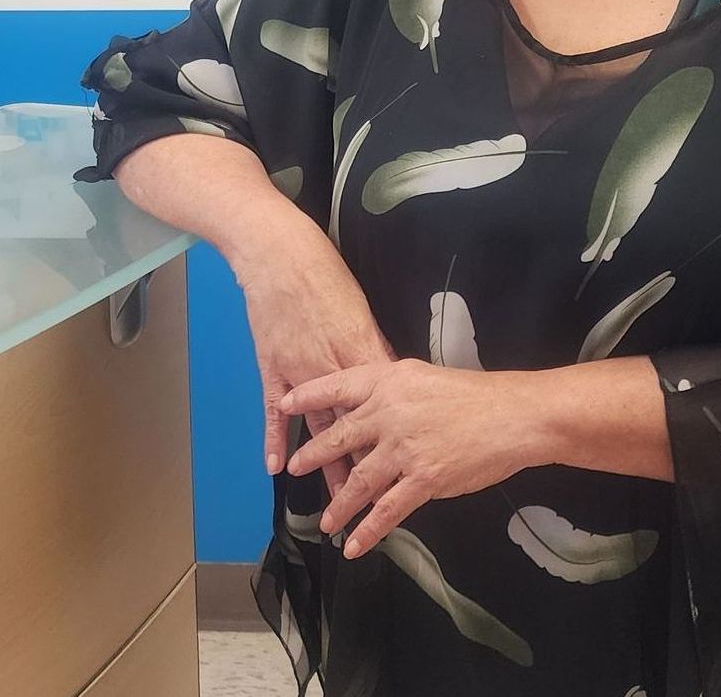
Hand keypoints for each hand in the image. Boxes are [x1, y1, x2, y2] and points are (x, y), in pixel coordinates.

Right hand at [234, 223, 394, 491]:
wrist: (279, 254)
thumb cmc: (323, 273)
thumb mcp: (359, 306)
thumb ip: (374, 343)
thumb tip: (392, 372)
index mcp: (361, 345)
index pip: (386, 399)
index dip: (399, 433)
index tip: (414, 459)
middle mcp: (332, 362)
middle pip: (356, 422)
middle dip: (368, 462)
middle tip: (380, 501)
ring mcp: (300, 367)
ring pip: (319, 425)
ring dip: (328, 464)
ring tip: (339, 501)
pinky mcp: (272, 366)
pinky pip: (275, 410)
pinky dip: (275, 438)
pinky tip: (276, 468)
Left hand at [280, 360, 545, 555]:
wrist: (513, 416)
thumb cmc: (475, 397)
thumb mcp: (426, 380)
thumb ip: (395, 393)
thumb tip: (371, 411)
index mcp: (391, 381)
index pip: (340, 386)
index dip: (310, 395)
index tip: (286, 404)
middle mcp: (391, 412)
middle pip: (341, 435)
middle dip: (315, 454)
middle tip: (296, 467)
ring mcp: (404, 447)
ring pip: (359, 480)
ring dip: (340, 504)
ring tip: (327, 521)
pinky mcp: (423, 479)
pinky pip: (387, 510)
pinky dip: (369, 530)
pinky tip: (355, 545)